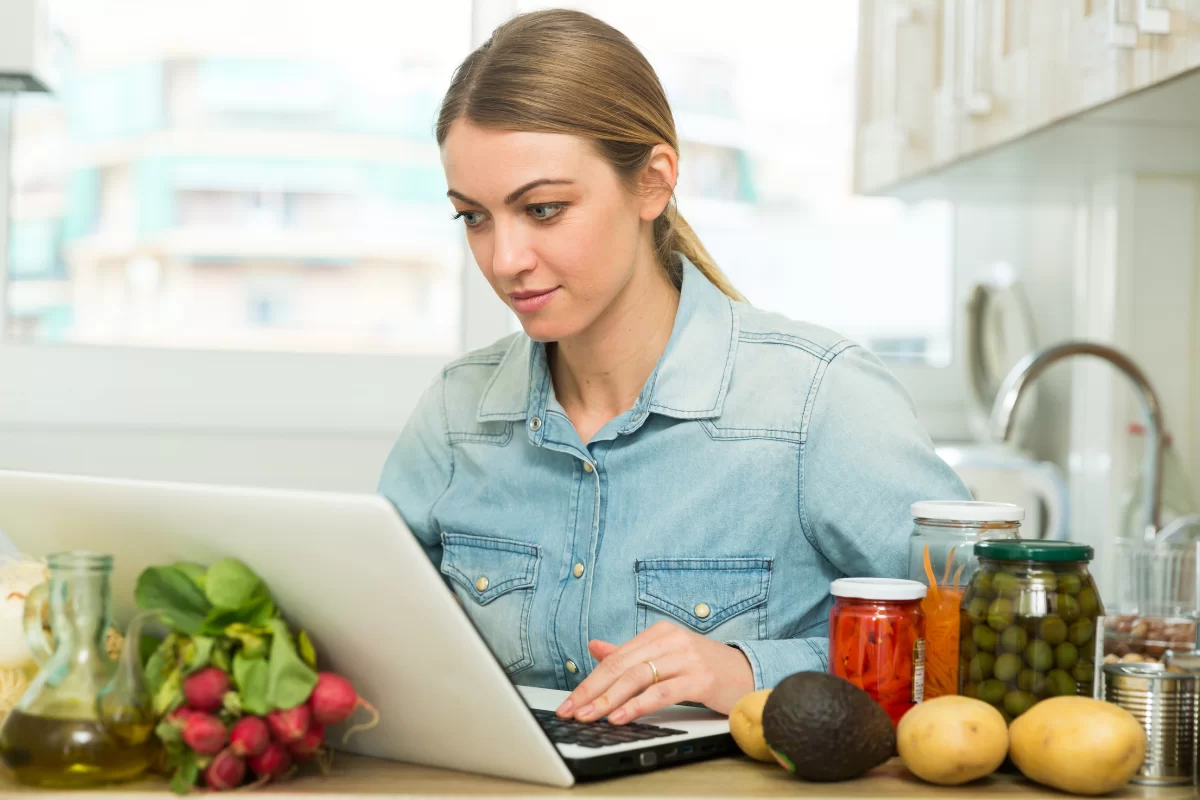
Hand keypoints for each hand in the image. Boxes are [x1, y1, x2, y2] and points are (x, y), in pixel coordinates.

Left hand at [555, 621, 753, 724]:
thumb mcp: (664, 657)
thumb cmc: (703, 669)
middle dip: (593, 691)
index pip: (616, 658)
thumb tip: (594, 647)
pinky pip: (662, 692)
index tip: (569, 701)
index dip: (589, 681)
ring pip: (638, 678)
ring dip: (609, 699)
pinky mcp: (700, 678)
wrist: (748, 675)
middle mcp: (671, 640)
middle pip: (622, 666)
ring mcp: (686, 657)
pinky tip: (621, 716)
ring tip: (590, 716)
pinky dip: (637, 705)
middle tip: (572, 710)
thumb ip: (630, 654)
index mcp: (659, 633)